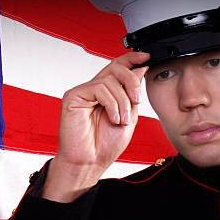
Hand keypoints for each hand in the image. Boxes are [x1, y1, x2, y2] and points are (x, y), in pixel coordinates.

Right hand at [42, 51, 150, 201]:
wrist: (90, 162)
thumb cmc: (104, 146)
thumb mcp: (129, 116)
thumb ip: (133, 94)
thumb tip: (140, 68)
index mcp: (106, 93)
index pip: (118, 67)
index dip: (132, 58)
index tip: (146, 56)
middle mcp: (94, 90)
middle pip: (116, 68)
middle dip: (132, 82)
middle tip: (136, 100)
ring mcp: (83, 93)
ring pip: (110, 80)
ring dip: (122, 101)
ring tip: (121, 120)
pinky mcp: (73, 97)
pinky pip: (98, 88)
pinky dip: (111, 103)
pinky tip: (112, 118)